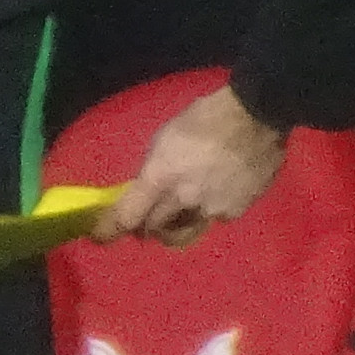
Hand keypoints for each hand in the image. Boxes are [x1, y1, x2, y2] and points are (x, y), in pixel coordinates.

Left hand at [100, 83, 284, 247]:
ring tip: (185, 203)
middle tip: (147, 219)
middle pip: (156, 230)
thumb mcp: (162, 141)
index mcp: (159, 178)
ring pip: (186, 229)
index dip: (109, 230)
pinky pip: (214, 218)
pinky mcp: (236, 212)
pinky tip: (217, 189)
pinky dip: (209, 210)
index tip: (99, 236)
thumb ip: (151, 173)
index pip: (127, 217)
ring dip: (179, 222)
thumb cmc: (202, 120)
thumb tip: (146, 193)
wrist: (255, 118)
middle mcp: (184, 200)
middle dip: (148, 227)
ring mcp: (213, 210)